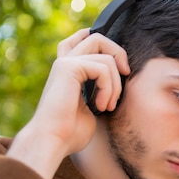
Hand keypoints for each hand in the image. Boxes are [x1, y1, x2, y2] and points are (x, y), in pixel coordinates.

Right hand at [7, 28, 129, 178]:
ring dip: (115, 83)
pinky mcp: (68, 67)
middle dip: (118, 53)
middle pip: (96, 36)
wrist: (53, 141)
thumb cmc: (70, 133)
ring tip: (108, 105)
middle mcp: (64, 62)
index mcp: (68, 70)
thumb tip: (120, 81)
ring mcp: (65, 63)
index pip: (83, 39)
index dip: (105, 43)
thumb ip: (100, 89)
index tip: (121, 67)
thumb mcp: (92, 107)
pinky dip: (109, 88)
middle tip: (126, 74)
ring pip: (105, 55)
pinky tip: (101, 106)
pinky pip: (102, 67)